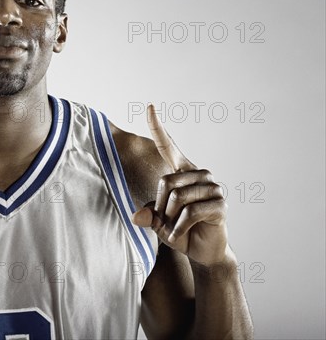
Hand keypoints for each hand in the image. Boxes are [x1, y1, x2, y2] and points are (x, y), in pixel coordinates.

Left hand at [132, 104, 228, 265]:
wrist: (203, 252)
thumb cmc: (180, 231)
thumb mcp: (158, 221)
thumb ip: (147, 214)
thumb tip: (137, 216)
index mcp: (182, 171)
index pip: (168, 146)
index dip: (157, 127)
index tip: (149, 106)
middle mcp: (200, 174)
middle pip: (166, 182)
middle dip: (159, 207)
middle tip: (164, 223)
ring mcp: (213, 188)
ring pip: (177, 197)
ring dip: (169, 219)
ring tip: (173, 230)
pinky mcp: (220, 205)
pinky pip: (190, 212)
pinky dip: (178, 228)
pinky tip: (178, 235)